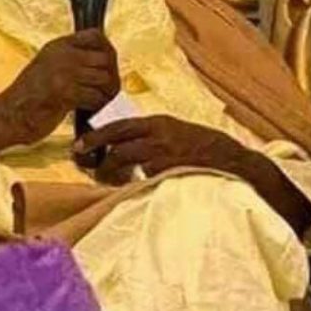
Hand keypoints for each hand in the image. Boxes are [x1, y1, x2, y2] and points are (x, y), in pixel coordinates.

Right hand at [3, 29, 119, 144]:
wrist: (7, 116)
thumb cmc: (29, 97)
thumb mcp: (48, 67)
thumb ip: (71, 61)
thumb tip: (103, 64)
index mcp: (58, 46)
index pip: (95, 35)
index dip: (108, 50)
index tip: (108, 67)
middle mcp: (61, 54)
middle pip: (106, 58)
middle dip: (112, 76)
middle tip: (108, 91)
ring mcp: (63, 72)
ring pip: (104, 78)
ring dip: (107, 94)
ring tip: (101, 102)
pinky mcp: (64, 92)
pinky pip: (95, 96)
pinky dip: (97, 107)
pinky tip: (90, 112)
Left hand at [76, 115, 236, 184]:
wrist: (231, 159)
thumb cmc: (203, 147)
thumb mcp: (176, 132)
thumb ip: (152, 136)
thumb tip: (125, 145)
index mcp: (158, 122)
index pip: (119, 125)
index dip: (97, 135)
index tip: (80, 145)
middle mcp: (158, 134)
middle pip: (118, 143)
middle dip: (98, 155)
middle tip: (86, 166)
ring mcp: (164, 153)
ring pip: (126, 159)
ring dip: (111, 171)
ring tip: (105, 181)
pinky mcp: (169, 170)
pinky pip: (141, 177)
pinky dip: (130, 183)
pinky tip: (127, 188)